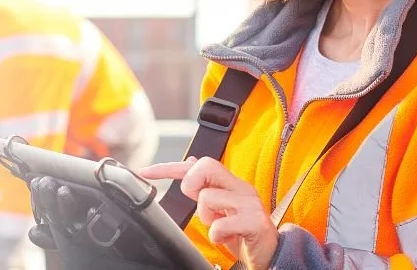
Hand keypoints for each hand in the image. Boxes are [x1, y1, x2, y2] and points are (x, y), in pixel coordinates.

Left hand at [140, 157, 277, 269]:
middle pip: (206, 165)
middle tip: (201, 206)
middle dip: (192, 185)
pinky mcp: (254, 222)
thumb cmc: (243, 233)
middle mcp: (241, 188)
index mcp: (231, 183)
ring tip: (220, 227)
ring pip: (208, 198)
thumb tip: (190, 162)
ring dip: (207, 218)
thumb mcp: (221, 208)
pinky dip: (217, 236)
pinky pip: (220, 225)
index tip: (146, 171)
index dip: (169, 167)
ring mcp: (249, 204)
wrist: (271, 254)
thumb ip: (206, 187)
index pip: (197, 164)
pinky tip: (227, 238)